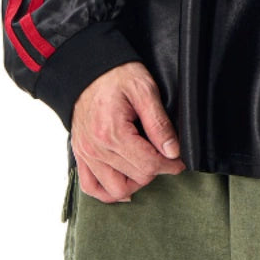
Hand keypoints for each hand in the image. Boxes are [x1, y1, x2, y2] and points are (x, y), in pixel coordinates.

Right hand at [70, 61, 184, 202]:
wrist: (87, 68)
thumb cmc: (117, 75)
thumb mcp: (145, 90)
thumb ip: (159, 123)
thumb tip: (173, 152)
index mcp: (112, 133)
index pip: (148, 165)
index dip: (170, 165)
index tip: (179, 160)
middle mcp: (96, 148)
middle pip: (136, 178)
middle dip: (156, 170)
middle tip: (165, 157)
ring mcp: (86, 154)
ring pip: (115, 190)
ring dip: (134, 183)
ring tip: (146, 167)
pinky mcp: (80, 155)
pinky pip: (91, 187)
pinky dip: (108, 191)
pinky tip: (124, 184)